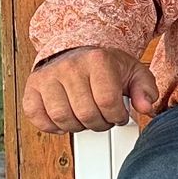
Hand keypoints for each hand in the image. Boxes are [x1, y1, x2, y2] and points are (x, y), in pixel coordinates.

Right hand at [22, 45, 160, 133]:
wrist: (79, 52)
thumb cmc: (107, 66)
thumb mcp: (134, 73)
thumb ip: (145, 90)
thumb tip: (145, 107)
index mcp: (97, 60)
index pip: (107, 101)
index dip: (116, 116)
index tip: (119, 114)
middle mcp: (69, 66)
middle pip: (86, 114)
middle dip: (100, 123)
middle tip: (103, 117)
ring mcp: (48, 76)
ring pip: (62, 118)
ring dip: (78, 126)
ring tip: (86, 117)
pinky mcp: (32, 87)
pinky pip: (38, 117)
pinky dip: (52, 125)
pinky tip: (66, 118)